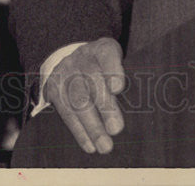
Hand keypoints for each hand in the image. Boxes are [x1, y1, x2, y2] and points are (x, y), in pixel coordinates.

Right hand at [45, 37, 125, 153]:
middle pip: (92, 82)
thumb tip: (140, 104)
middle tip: (116, 129)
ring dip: (92, 126)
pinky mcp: (54, 88)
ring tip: (105, 145)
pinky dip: (79, 131)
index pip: (107, 55)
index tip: (117, 88)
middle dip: (105, 108)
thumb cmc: (104, 65)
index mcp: (102, 49)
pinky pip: (66, 112)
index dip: (112, 70)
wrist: (72, 56)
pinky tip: (90, 145)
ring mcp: (66, 72)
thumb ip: (126, 77)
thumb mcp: (116, 61)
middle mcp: (82, 58)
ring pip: (78, 101)